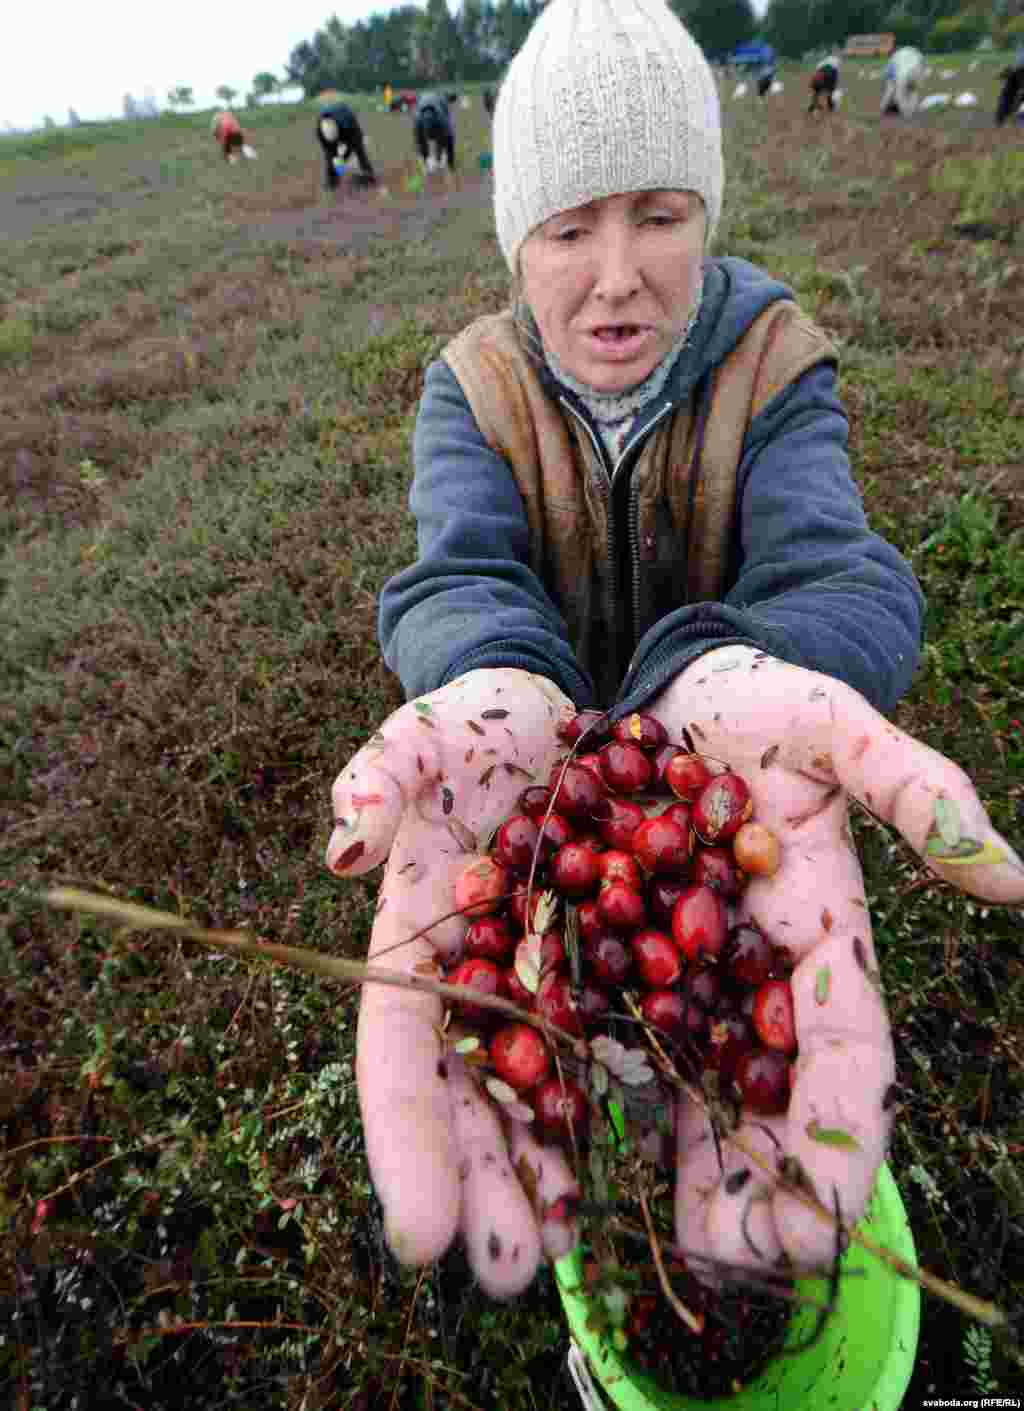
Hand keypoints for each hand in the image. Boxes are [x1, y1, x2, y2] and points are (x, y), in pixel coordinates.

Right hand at [326, 669, 580, 1296]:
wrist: (557, 710)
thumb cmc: (477, 721)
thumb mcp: (429, 728)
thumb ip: (385, 768)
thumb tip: (345, 840)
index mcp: (420, 937)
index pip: (399, 1049)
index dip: (406, 1138)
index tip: (419, 1232)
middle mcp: (480, 976)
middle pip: (475, 1095)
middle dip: (486, 1182)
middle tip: (512, 1271)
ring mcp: (550, 979)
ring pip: (548, 1089)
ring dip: (557, 1170)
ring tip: (578, 1251)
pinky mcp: (619, 967)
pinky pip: (625, 1045)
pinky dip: (632, 1106)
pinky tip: (657, 1161)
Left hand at [647, 646, 1023, 1275]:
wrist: (675, 682)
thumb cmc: (763, 699)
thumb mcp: (834, 725)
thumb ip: (913, 787)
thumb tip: (1014, 877)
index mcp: (819, 926)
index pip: (847, 1046)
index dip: (842, 1130)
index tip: (823, 1217)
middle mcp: (750, 964)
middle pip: (765, 1087)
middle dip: (761, 1178)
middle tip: (739, 1262)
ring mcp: (677, 963)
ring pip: (687, 1079)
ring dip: (682, 1163)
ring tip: (668, 1245)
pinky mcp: (606, 947)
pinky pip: (601, 1030)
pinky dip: (597, 1094)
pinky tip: (572, 1157)